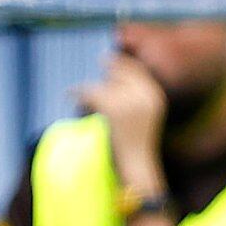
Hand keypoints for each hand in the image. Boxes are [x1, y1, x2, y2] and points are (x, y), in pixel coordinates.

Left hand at [77, 55, 166, 201]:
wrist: (136, 166)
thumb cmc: (137, 145)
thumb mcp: (143, 117)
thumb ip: (133, 95)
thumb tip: (112, 71)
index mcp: (156, 97)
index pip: (136, 70)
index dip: (120, 63)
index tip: (105, 59)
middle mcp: (146, 96)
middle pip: (118, 74)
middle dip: (104, 75)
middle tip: (92, 81)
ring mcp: (130, 101)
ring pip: (102, 85)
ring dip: (89, 90)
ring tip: (78, 94)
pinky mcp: (112, 108)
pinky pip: (90, 92)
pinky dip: (77, 93)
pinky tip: (69, 95)